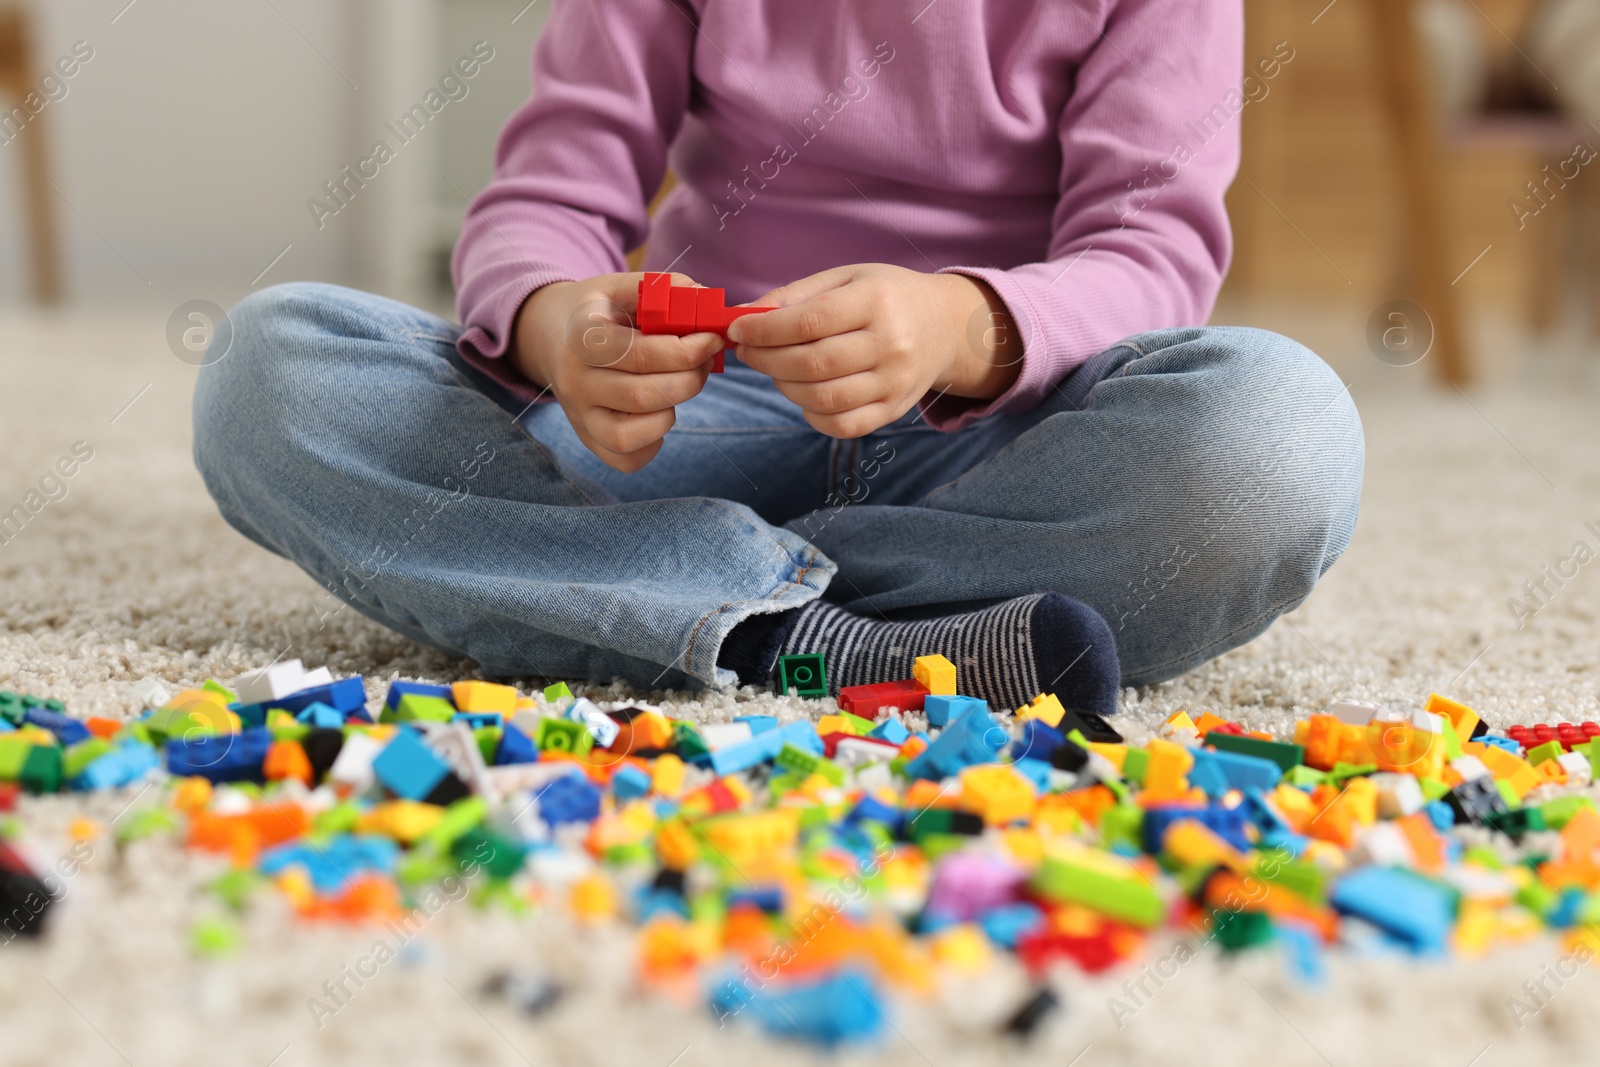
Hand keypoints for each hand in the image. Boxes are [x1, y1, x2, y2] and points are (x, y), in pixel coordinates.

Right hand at [511, 272, 723, 471]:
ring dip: (670, 412)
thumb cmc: (598, 311)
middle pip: (642, 396)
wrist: (552, 335)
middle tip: (704, 362)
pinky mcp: (586, 438)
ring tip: (678, 386)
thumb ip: (663, 287)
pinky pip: (624, 459)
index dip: (689, 350)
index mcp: (582, 337)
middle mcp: (574, 381)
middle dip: (689, 380)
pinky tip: (659, 413)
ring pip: (629, 436)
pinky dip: (652, 443)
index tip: (713, 339)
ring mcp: (578, 415)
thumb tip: (705, 299)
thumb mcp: (620, 286)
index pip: (643, 355)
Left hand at [728, 264, 1020, 438]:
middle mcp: (891, 344)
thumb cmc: (886, 297)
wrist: (944, 326)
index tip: (738, 329)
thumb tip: (744, 314)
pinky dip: (812, 415)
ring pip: (823, 399)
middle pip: (813, 363)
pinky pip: (842, 426)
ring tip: (775, 369)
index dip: (765, 329)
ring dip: (783, 386)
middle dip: (766, 359)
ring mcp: (894, 383)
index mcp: (877, 301)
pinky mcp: (893, 410)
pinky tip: (803, 393)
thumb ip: (796, 295)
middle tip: (747, 351)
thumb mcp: (847, 278)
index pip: (810, 322)